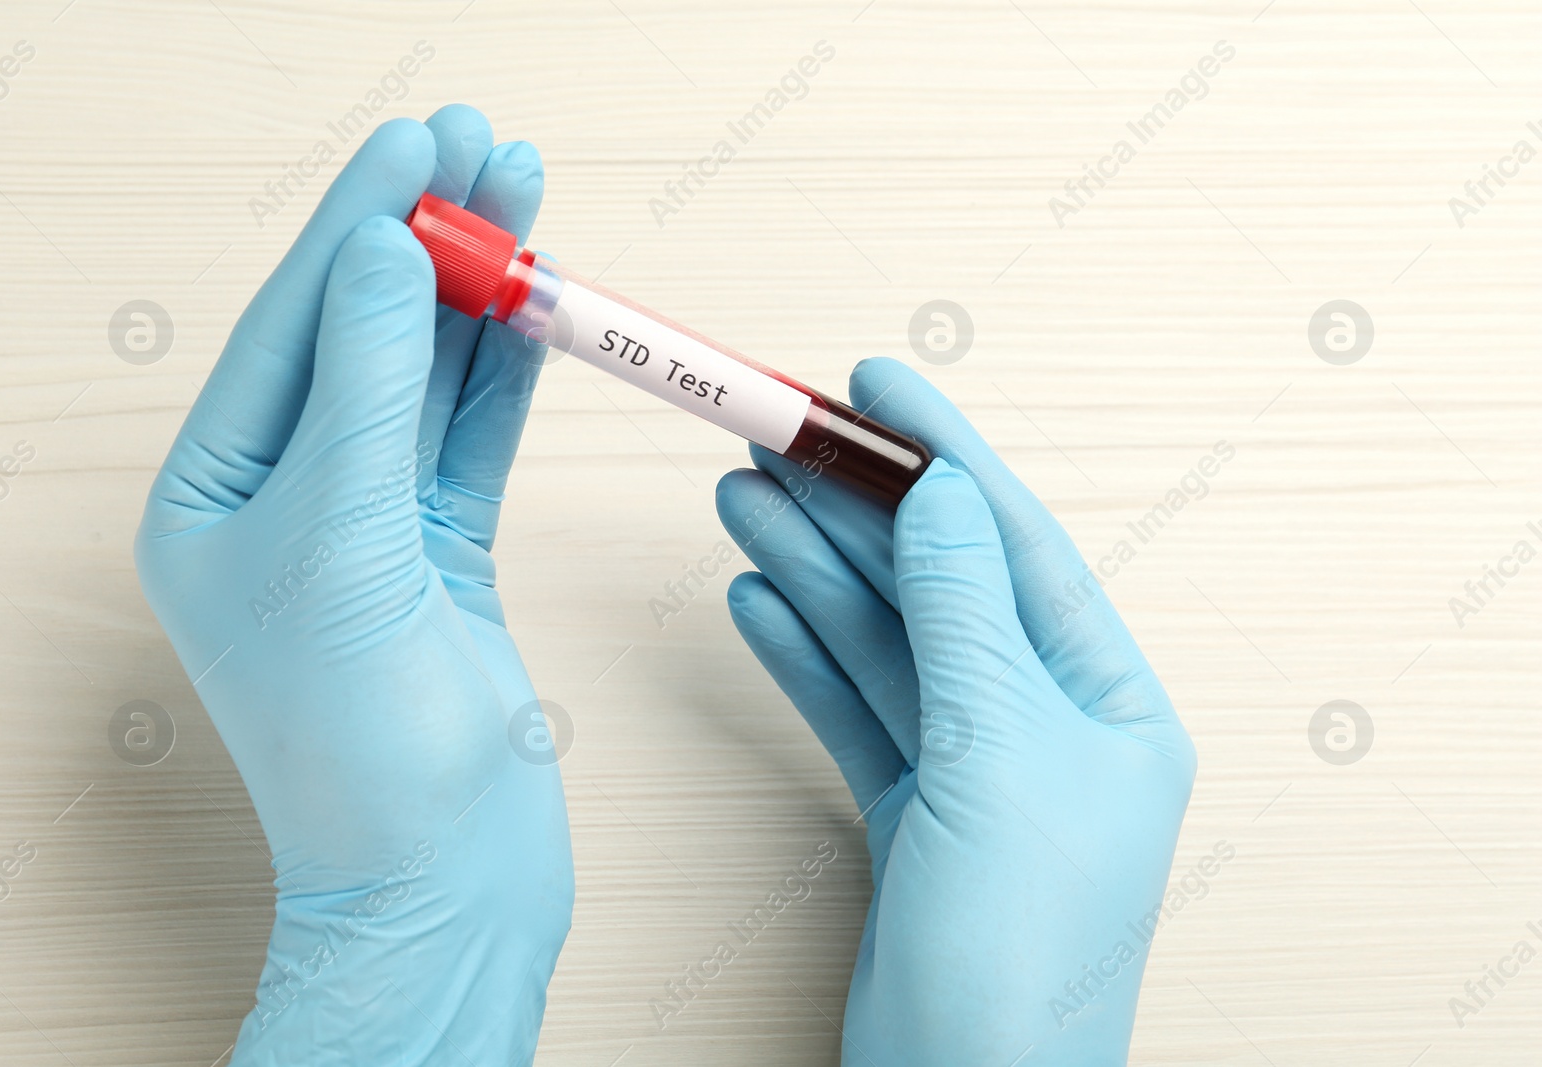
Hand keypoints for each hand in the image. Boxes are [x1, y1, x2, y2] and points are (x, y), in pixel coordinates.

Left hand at [134, 108, 570, 1064]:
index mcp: (213, 498)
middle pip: (364, 334)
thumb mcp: (347, 544)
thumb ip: (366, 387)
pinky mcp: (447, 555)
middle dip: (426, 238)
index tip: (422, 138)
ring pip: (431, 377)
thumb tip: (381, 249)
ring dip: (482, 292)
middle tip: (489, 143)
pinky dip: (513, 370)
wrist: (446, 884)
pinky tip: (542, 305)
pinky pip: (477, 436)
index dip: (359, 224)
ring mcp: (370, 527)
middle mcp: (285, 501)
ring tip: (527, 192)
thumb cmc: (363, 748)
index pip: (292, 325)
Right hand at [714, 358, 1194, 1064]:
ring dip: (814, 569)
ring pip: (885, 641)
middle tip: (778, 433)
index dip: (945, 455)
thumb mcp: (996, 753)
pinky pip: (854, 708)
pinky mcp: (913, 815)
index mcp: (1108, 705)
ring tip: (740, 496)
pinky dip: (802, 653)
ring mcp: (976, 771)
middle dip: (856, 510)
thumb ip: (963, 613)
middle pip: (939, 584)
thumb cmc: (1020, 949)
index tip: (878, 381)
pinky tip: (754, 598)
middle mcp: (1047, 728)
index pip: (1017, 546)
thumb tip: (945, 491)